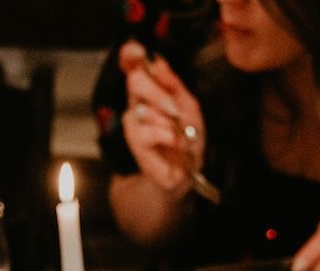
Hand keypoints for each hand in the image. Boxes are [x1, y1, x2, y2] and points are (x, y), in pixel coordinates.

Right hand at [118, 40, 205, 197]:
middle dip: (159, 92)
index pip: (132, 64)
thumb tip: (158, 62)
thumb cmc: (187, 136)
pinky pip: (148, 131)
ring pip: (145, 108)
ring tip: (178, 133)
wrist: (186, 170)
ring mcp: (133, 122)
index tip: (135, 52)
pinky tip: (174, 142)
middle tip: (175, 108)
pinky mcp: (134, 142)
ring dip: (169, 122)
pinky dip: (167, 136)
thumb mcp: (188, 104)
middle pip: (135, 80)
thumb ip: (173, 83)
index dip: (131, 55)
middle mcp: (136, 102)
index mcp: (149, 89)